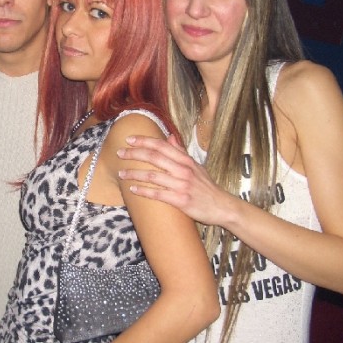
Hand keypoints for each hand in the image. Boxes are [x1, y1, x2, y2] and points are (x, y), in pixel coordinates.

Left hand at [116, 133, 230, 225]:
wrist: (222, 206)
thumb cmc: (206, 186)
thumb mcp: (196, 166)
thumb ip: (181, 152)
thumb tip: (170, 136)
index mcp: (186, 160)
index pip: (161, 146)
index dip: (144, 141)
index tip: (129, 139)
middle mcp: (183, 170)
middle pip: (154, 157)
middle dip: (134, 154)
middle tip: (120, 153)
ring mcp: (182, 185)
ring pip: (153, 176)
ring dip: (134, 174)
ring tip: (121, 174)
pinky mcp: (181, 200)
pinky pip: (158, 194)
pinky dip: (143, 191)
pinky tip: (132, 189)